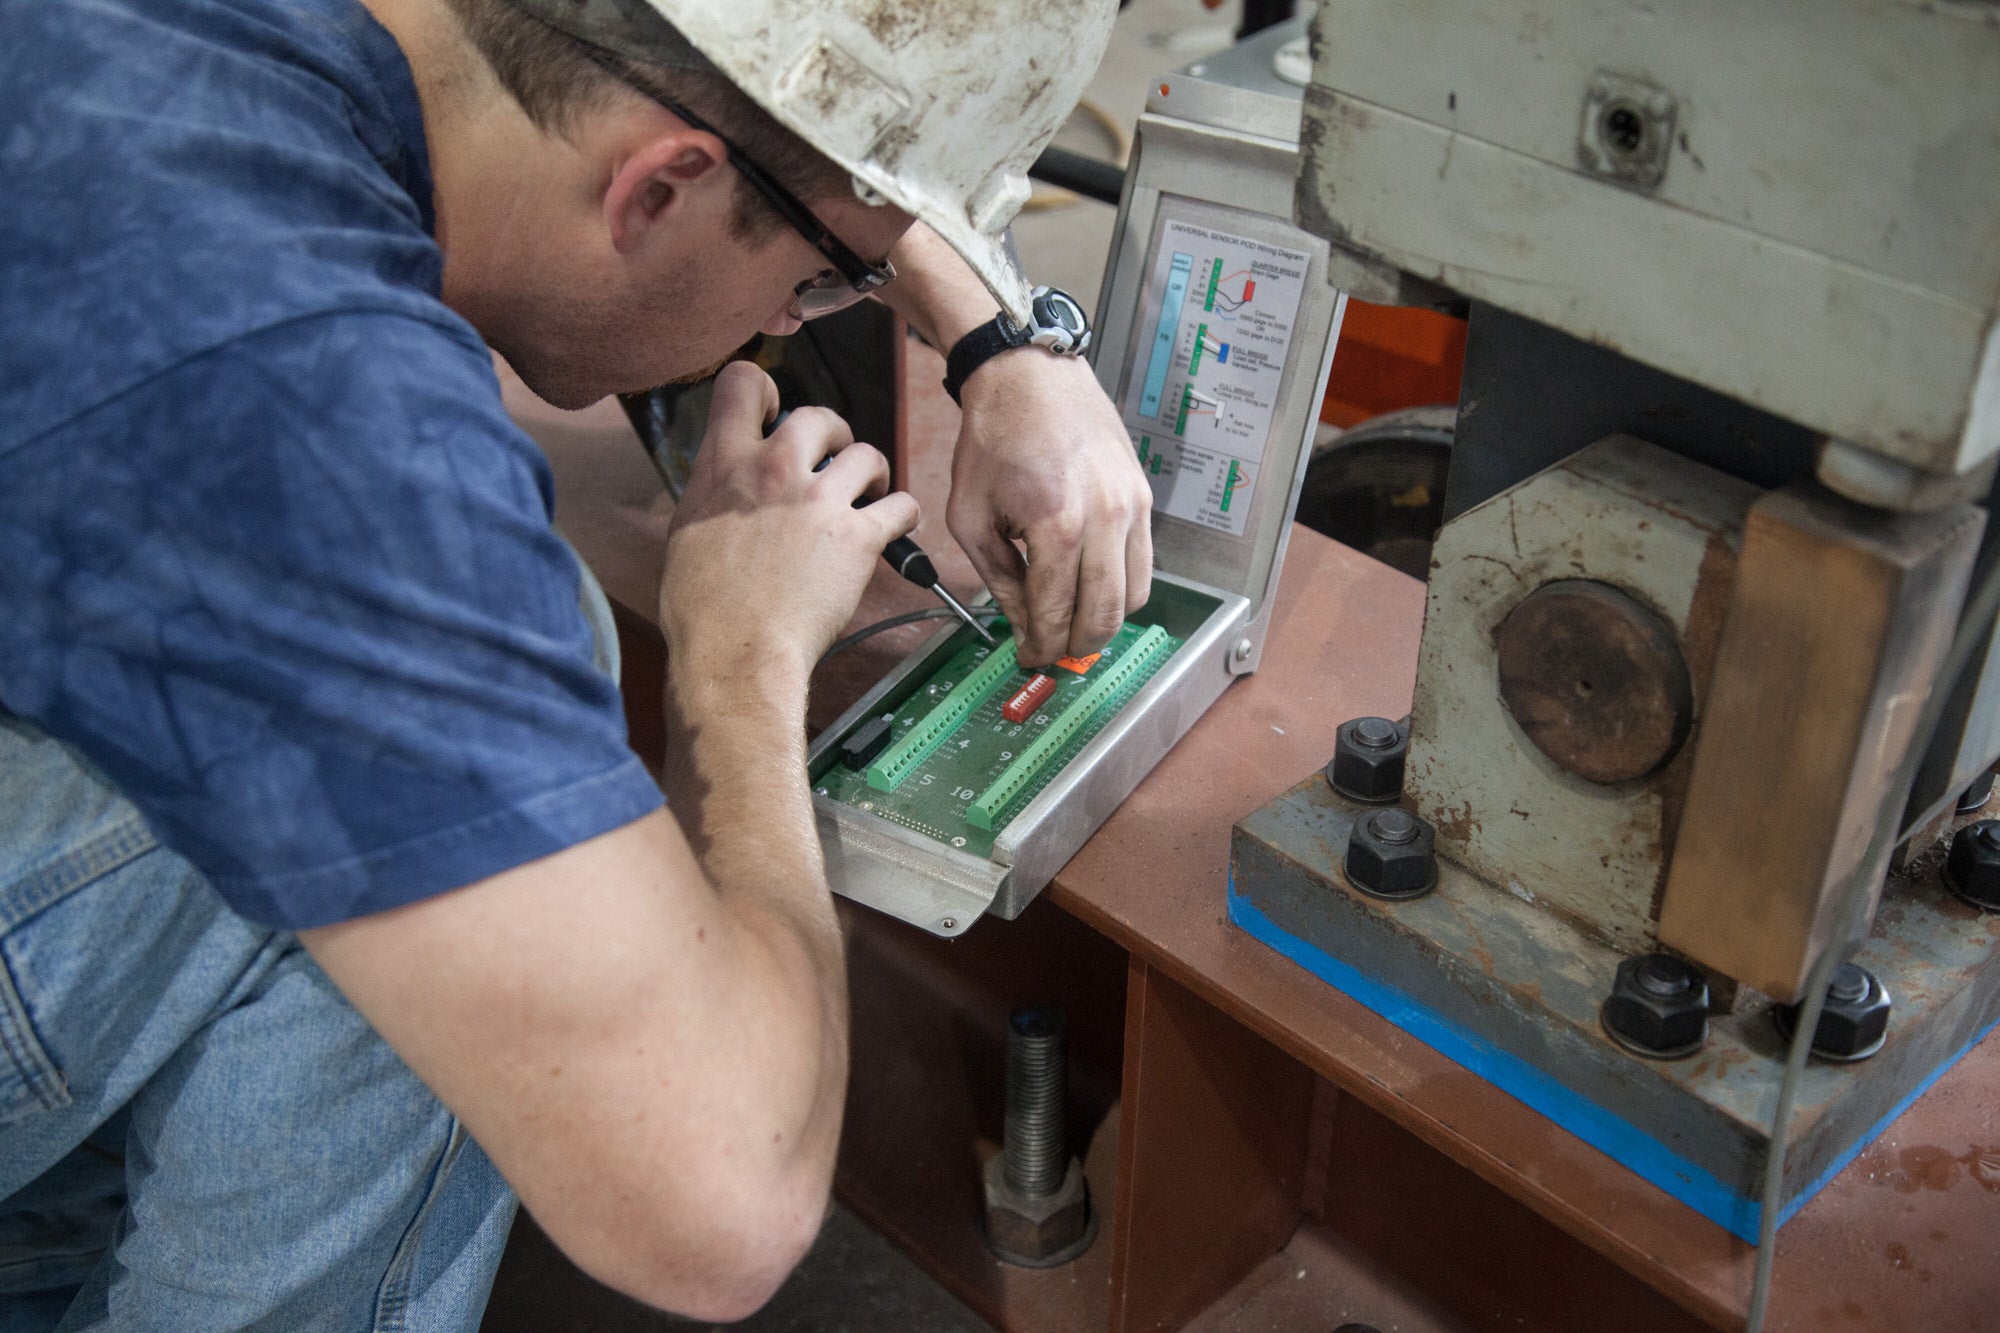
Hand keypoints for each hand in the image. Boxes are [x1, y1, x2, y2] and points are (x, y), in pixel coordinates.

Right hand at [661, 362, 918, 687]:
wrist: (733, 651)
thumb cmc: (701, 608)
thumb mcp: (687, 530)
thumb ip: (715, 491)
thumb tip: (727, 483)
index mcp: (723, 464)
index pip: (744, 382)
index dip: (768, 391)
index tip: (776, 414)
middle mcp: (772, 469)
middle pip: (819, 415)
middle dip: (834, 435)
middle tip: (835, 465)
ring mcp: (817, 500)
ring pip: (867, 454)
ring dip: (873, 474)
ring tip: (869, 497)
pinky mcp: (857, 536)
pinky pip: (901, 505)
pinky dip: (903, 514)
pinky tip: (895, 528)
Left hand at [948, 351, 1152, 666]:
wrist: (1029, 377)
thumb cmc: (994, 439)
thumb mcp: (971, 517)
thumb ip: (999, 580)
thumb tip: (1022, 626)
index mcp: (1056, 524)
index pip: (1057, 614)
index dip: (1040, 648)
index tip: (1029, 658)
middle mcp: (1105, 518)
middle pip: (1105, 617)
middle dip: (1075, 646)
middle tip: (1052, 650)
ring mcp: (1132, 507)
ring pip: (1134, 598)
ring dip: (1103, 621)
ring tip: (1072, 621)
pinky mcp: (1144, 498)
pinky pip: (1145, 564)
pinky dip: (1120, 586)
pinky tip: (1089, 583)